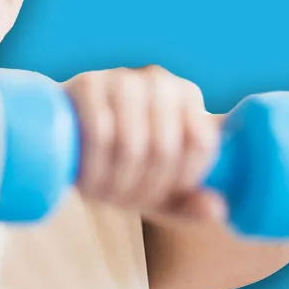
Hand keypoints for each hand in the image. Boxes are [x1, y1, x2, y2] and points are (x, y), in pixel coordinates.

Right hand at [63, 65, 226, 221]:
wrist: (70, 136)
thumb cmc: (124, 164)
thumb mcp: (159, 189)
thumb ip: (191, 203)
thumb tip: (218, 210)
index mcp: (188, 96)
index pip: (201, 143)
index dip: (183, 181)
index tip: (163, 196)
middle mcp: (159, 80)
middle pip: (164, 148)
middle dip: (144, 188)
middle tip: (124, 203)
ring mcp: (122, 78)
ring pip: (131, 142)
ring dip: (116, 182)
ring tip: (104, 196)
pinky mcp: (87, 83)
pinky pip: (98, 129)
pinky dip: (95, 166)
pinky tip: (87, 182)